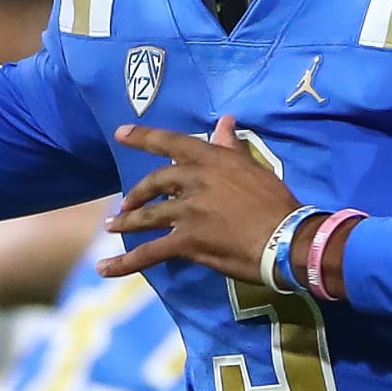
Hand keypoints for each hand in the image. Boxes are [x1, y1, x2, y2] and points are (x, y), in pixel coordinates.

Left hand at [98, 116, 302, 282]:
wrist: (285, 237)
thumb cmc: (276, 201)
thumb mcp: (254, 167)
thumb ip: (232, 146)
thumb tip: (224, 121)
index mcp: (210, 160)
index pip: (171, 142)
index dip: (143, 137)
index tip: (120, 133)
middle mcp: (193, 181)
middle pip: (154, 183)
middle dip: (136, 193)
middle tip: (125, 204)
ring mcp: (187, 212)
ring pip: (146, 216)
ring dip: (126, 222)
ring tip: (111, 227)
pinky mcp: (187, 241)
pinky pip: (150, 253)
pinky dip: (124, 263)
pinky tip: (106, 268)